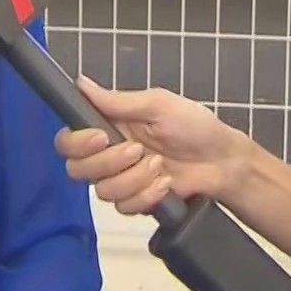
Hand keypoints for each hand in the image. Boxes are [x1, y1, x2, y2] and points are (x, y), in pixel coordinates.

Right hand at [57, 78, 254, 212]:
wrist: (221, 160)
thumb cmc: (194, 125)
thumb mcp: (158, 105)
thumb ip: (117, 101)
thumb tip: (81, 83)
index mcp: (109, 126)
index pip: (69, 140)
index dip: (77, 143)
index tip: (101, 137)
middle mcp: (109, 155)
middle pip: (77, 169)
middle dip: (109, 162)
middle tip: (138, 151)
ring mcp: (122, 180)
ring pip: (103, 191)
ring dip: (134, 178)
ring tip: (160, 166)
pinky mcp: (136, 200)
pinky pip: (124, 207)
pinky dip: (147, 195)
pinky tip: (165, 183)